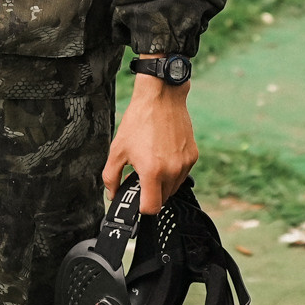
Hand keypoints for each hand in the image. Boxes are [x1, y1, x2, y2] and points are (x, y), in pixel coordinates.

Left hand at [105, 72, 196, 214]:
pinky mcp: (193, 156)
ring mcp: (184, 164)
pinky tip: (163, 155)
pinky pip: (182, 174)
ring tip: (151, 164)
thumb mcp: (117, 149)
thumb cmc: (139, 120)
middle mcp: (172, 170)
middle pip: (163, 199)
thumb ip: (111, 177)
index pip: (151, 208)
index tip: (136, 201)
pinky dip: (172, 172)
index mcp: (152, 171)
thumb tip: (112, 193)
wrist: (161, 97)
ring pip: (174, 188)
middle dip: (150, 193)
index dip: (141, 208)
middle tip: (140, 177)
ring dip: (162, 184)